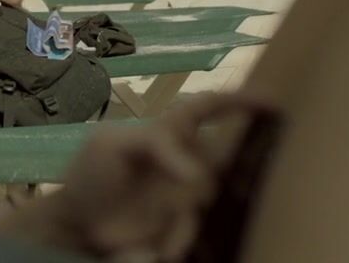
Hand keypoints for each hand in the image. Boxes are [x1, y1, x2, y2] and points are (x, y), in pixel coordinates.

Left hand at [8, 93, 272, 258]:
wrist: (75, 223)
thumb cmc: (91, 174)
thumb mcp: (110, 146)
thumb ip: (154, 143)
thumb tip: (197, 171)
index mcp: (170, 134)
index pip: (208, 108)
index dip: (241, 100)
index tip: (273, 101)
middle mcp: (188, 164)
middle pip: (220, 165)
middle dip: (212, 182)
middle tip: (190, 200)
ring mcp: (187, 199)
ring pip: (205, 208)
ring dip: (180, 228)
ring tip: (155, 241)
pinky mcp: (180, 230)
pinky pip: (189, 238)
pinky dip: (172, 246)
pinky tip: (146, 250)